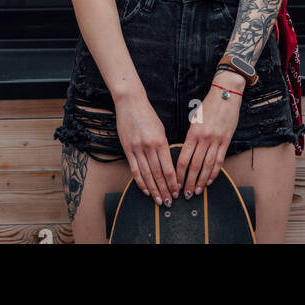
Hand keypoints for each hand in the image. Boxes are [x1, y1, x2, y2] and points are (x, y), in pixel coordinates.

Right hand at [114, 90, 178, 204]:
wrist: (130, 102)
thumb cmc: (148, 115)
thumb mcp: (161, 129)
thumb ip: (164, 146)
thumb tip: (168, 163)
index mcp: (160, 141)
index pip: (168, 167)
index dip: (172, 182)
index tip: (177, 191)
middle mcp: (149, 146)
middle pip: (158, 174)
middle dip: (164, 190)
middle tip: (169, 201)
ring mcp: (137, 149)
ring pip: (146, 175)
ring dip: (153, 189)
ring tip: (158, 200)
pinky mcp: (127, 149)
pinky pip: (134, 169)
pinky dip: (140, 182)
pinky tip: (145, 190)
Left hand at [175, 73, 243, 197]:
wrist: (226, 94)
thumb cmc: (208, 105)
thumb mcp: (195, 119)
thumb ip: (191, 136)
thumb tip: (186, 152)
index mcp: (193, 133)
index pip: (183, 158)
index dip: (179, 173)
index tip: (175, 183)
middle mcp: (204, 138)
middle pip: (195, 166)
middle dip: (188, 182)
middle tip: (185, 194)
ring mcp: (216, 140)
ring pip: (207, 166)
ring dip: (201, 181)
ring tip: (197, 191)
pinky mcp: (226, 141)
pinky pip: (219, 160)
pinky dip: (215, 172)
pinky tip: (210, 180)